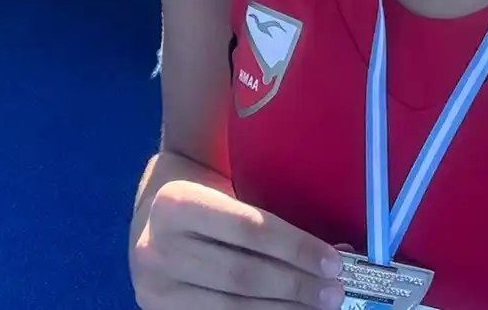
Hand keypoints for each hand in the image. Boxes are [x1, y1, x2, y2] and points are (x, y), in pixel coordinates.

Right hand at [132, 178, 343, 309]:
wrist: (150, 216)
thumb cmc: (201, 197)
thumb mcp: (225, 189)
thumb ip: (269, 219)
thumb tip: (337, 252)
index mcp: (175, 203)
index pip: (248, 229)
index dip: (295, 248)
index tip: (333, 261)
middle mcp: (157, 246)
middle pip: (242, 275)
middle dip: (295, 286)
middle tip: (334, 291)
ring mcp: (155, 286)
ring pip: (233, 308)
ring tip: (318, 307)